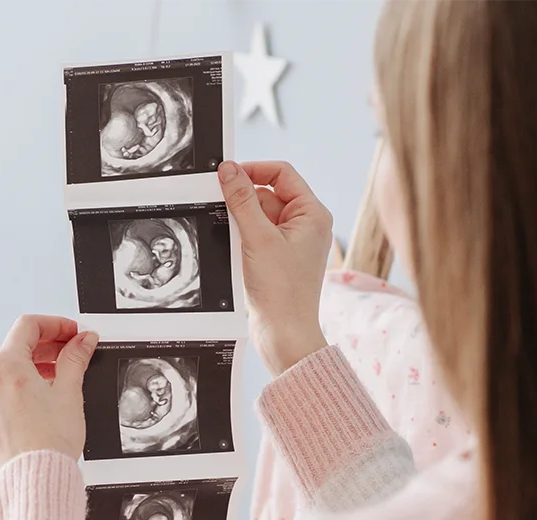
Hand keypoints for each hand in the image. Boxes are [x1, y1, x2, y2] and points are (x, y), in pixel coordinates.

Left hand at [0, 315, 97, 474]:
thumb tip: (82, 341)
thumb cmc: (48, 442)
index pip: (28, 326)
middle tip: (71, 354)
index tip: (71, 333)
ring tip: (58, 382)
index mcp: (5, 366)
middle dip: (46, 348)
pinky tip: (39, 404)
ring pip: (6, 373)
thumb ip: (75, 359)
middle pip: (16, 349)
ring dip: (32, 370)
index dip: (55, 325)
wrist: (33, 481)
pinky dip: (18, 392)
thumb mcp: (70, 392)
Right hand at [218, 160, 331, 375]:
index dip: (253, 169)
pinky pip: (257, 235)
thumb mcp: (257, 238)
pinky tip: (236, 253)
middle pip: (268, 193)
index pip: (282, 173)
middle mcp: (306, 225)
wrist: (284, 334)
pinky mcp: (279, 258)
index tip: (227, 175)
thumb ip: (241, 200)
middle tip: (224, 211)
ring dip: (242, 222)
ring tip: (236, 242)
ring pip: (259, 215)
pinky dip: (243, 239)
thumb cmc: (282, 291)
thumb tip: (229, 170)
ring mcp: (292, 242)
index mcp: (312, 214)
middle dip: (244, 201)